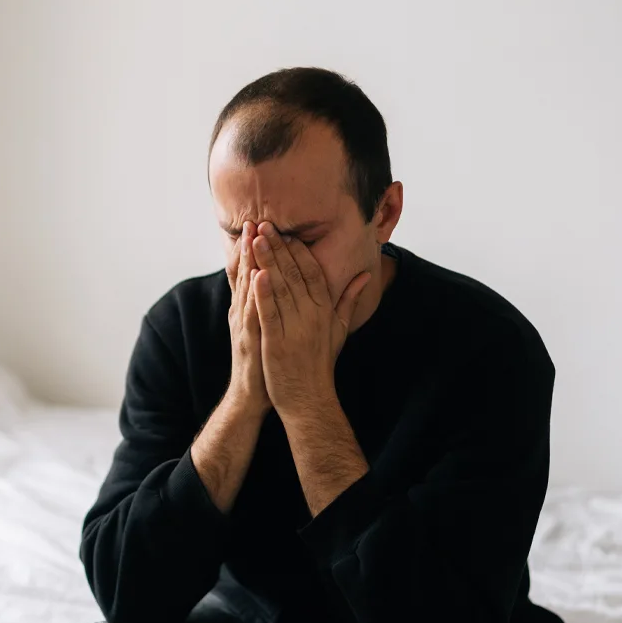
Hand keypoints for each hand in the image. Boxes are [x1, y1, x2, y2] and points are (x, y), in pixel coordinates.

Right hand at [226, 222, 268, 414]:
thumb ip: (273, 306)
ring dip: (248, 263)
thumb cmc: (265, 360)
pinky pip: (252, 313)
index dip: (254, 249)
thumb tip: (276, 286)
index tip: (261, 225)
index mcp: (249, 309)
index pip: (252, 273)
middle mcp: (243, 313)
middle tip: (253, 221)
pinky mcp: (250, 340)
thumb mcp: (267, 328)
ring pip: (246, 289)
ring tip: (252, 238)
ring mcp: (244, 326)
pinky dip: (254, 294)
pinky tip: (259, 276)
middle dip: (249, 247)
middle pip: (245, 275)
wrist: (252, 394)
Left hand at [249, 224, 367, 415]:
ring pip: (280, 289)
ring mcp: (295, 330)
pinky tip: (256, 274)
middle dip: (279, 247)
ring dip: (267, 261)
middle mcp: (312, 316)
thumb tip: (366, 275)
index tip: (287, 231)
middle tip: (265, 223)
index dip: (299, 251)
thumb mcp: (339, 329)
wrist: (309, 398)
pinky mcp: (277, 344)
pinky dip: (263, 294)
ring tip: (256, 238)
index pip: (313, 273)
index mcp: (324, 311)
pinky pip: (270, 314)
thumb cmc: (321, 363)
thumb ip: (349, 300)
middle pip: (294, 275)